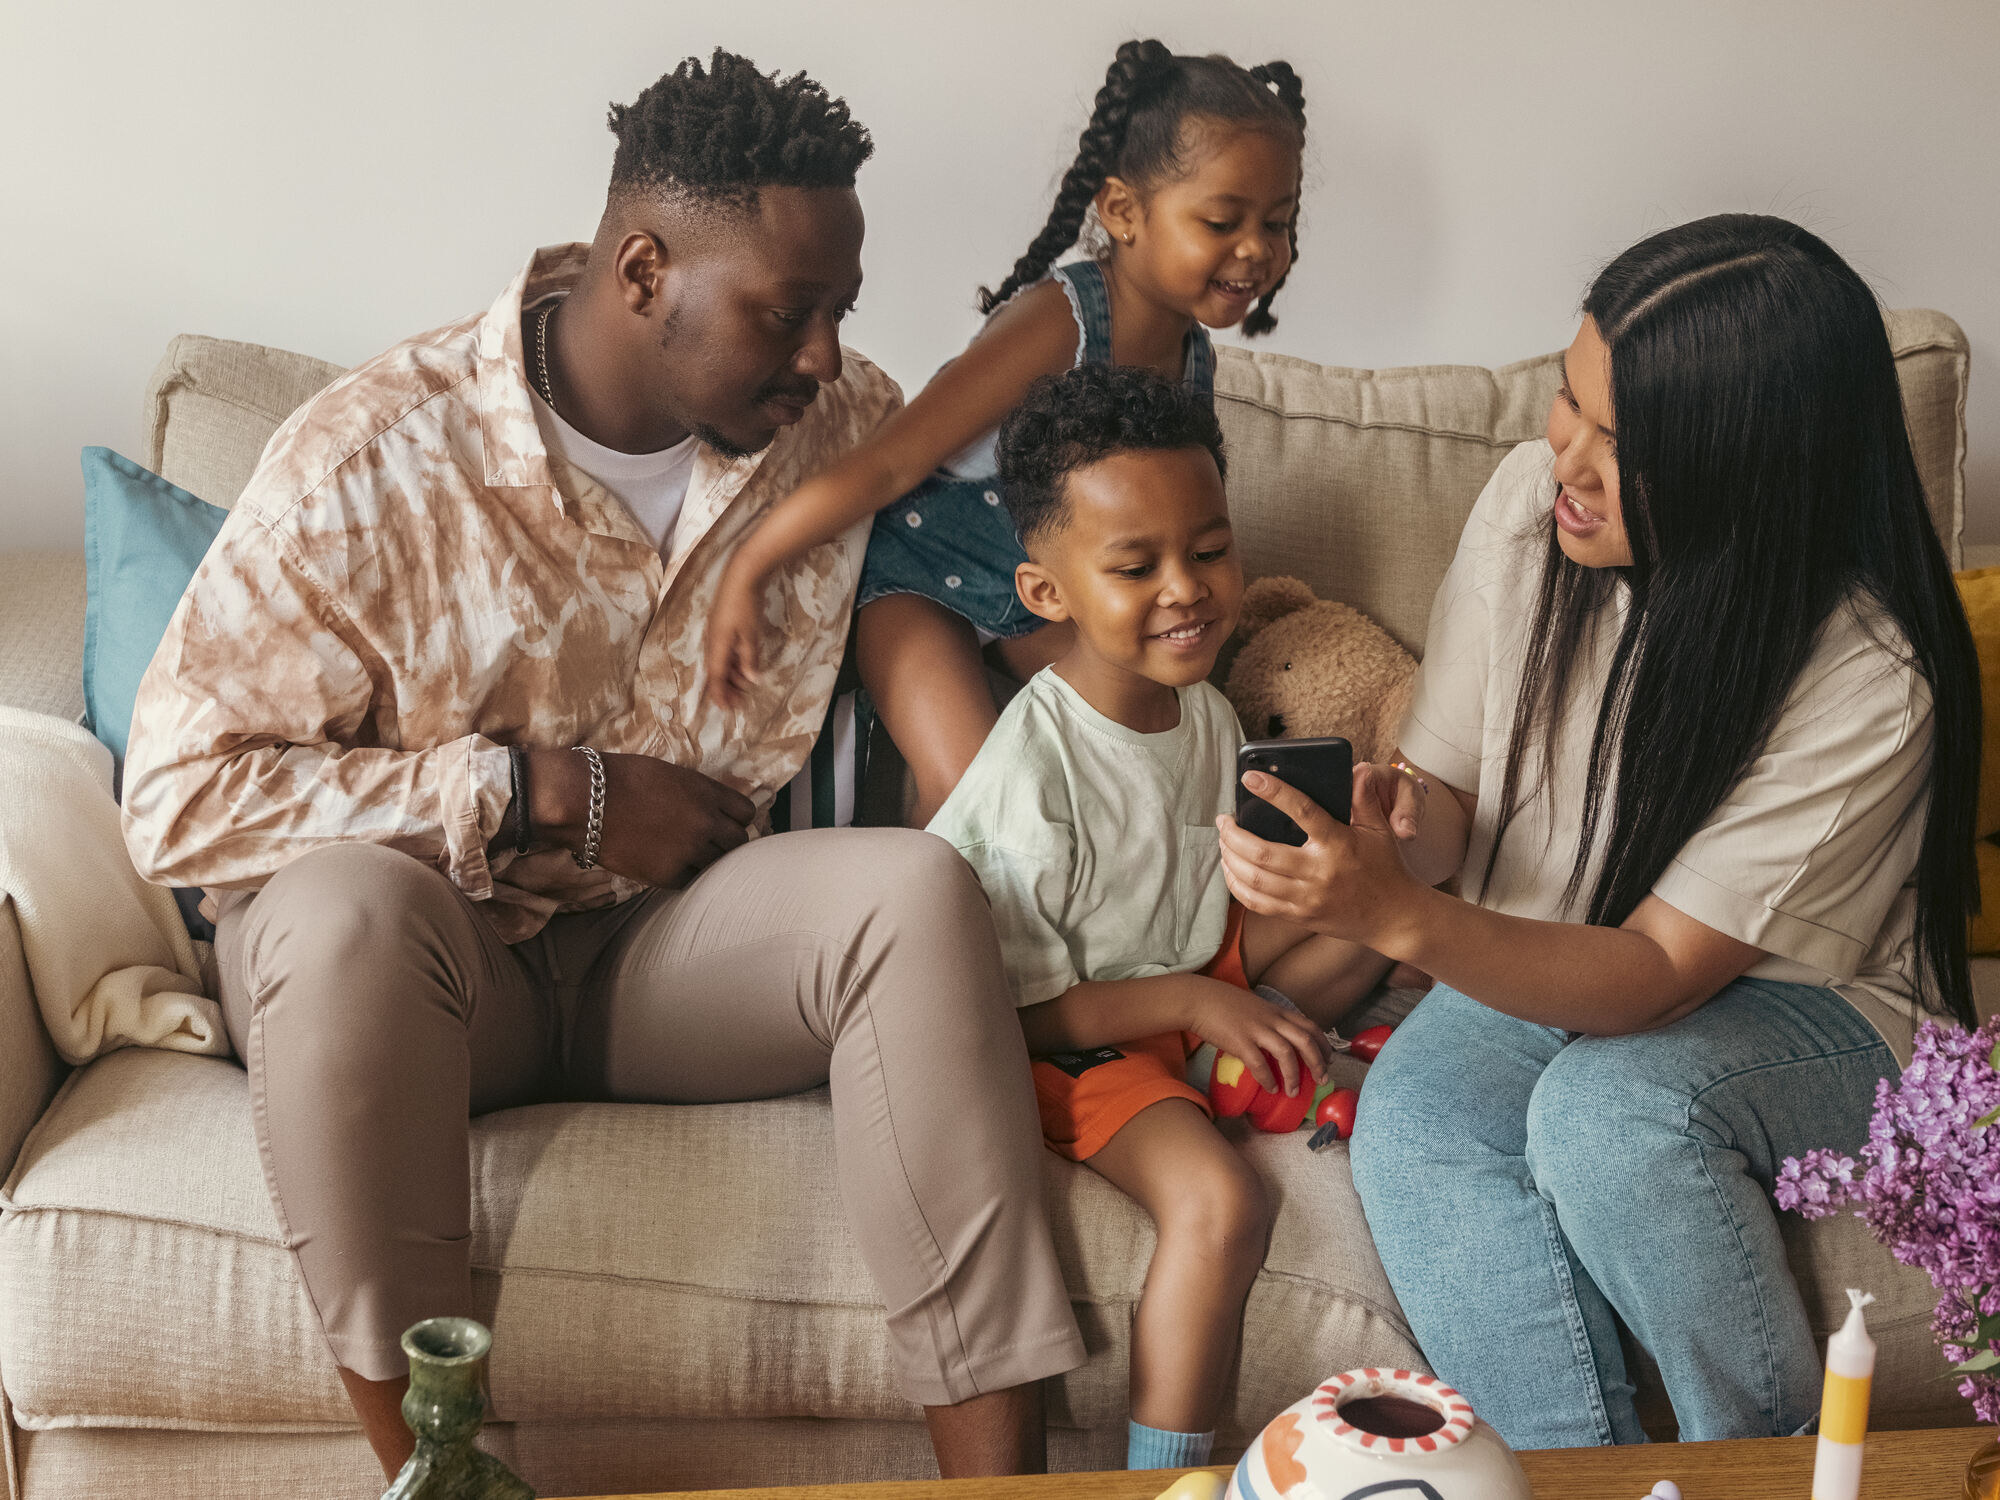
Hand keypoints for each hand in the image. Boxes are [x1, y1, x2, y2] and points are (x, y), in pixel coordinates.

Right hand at [528, 748, 754, 887]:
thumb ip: (699, 793)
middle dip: (726, 842)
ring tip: (686, 855)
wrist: (585, 800)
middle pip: (738, 842)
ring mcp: (690, 850)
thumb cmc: (622, 779)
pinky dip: (682, 874)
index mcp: (708, 793)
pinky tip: (667, 864)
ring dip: (706, 860)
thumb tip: (715, 809)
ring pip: (718, 865)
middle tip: (708, 843)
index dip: (736, 818)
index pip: (746, 813)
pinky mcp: (669, 874)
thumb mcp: (671, 775)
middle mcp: (706, 823)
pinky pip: (691, 880)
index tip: (725, 822)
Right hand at [703, 559, 767, 708]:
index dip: (720, 693)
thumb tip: (751, 679)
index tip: (725, 708)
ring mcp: (717, 632)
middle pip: (718, 670)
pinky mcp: (723, 625)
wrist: (741, 575)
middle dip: (728, 687)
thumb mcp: (750, 634)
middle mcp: (713, 640)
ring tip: (746, 685)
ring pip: (722, 660)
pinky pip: (725, 650)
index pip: (716, 675)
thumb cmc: (745, 605)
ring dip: (732, 675)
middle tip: (740, 701)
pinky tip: (744, 665)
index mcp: (717, 644)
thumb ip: (749, 658)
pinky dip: (734, 661)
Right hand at [1184, 975, 1330, 1096]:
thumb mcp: (1253, 1006)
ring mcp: (1257, 1029)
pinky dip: (1268, 1078)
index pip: (1310, 1025)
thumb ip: (1267, 1019)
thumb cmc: (1222, 1003)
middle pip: (1306, 1040)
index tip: (1329, 1059)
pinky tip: (1270, 1088)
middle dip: (1318, 1062)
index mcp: (1276, 1011)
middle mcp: (1272, 1019)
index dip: (1323, 1044)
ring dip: (1294, 1075)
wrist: (1198, 999)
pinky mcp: (1240, 1041)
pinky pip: (1260, 1064)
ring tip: (1294, 1091)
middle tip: (1322, 1079)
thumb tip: (1274, 1039)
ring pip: (1287, 1053)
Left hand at [1218, 766, 1420, 950]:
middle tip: (1223, 820)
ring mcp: (1307, 898)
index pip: (1301, 811)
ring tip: (1223, 841)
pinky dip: (1237, 885)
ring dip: (1230, 858)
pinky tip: (1231, 869)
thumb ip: (1363, 799)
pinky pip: (1257, 904)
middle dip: (1233, 834)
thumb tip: (1359, 769)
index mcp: (1338, 844)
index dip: (1273, 792)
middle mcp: (1319, 872)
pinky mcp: (1299, 917)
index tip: (1250, 778)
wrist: (1394, 918)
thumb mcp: (1380, 830)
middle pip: (1262, 853)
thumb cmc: (1386, 869)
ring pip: (1254, 880)